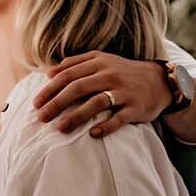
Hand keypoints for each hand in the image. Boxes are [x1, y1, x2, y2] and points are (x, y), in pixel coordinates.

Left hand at [33, 52, 169, 138]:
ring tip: (60, 128)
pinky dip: (106, 126)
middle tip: (41, 117)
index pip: (68, 74)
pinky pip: (119, 118)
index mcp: (98, 62)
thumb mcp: (101, 61)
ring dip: (76, 116)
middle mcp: (110, 74)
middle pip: (78, 88)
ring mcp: (124, 91)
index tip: (36, 103)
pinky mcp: (136, 107)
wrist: (159, 81)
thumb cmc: (123, 73)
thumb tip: (49, 72)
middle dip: (57, 103)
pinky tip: (92, 134)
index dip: (50, 89)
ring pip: (96, 103)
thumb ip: (75, 64)